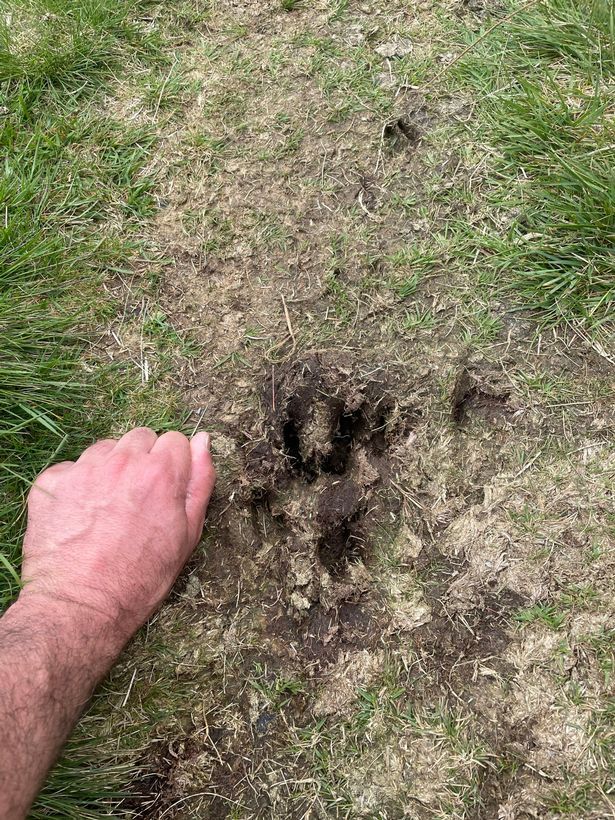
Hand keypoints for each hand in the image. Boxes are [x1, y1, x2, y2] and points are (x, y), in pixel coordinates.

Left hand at [20, 428, 215, 643]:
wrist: (80, 608)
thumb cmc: (140, 579)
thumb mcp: (187, 535)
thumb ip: (199, 483)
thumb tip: (202, 442)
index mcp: (161, 473)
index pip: (176, 440)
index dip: (175, 464)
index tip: (167, 488)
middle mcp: (122, 462)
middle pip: (141, 438)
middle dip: (143, 460)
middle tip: (139, 498)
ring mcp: (84, 470)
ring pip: (106, 449)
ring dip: (111, 468)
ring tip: (109, 507)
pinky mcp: (52, 482)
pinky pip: (72, 468)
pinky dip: (78, 485)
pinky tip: (82, 515)